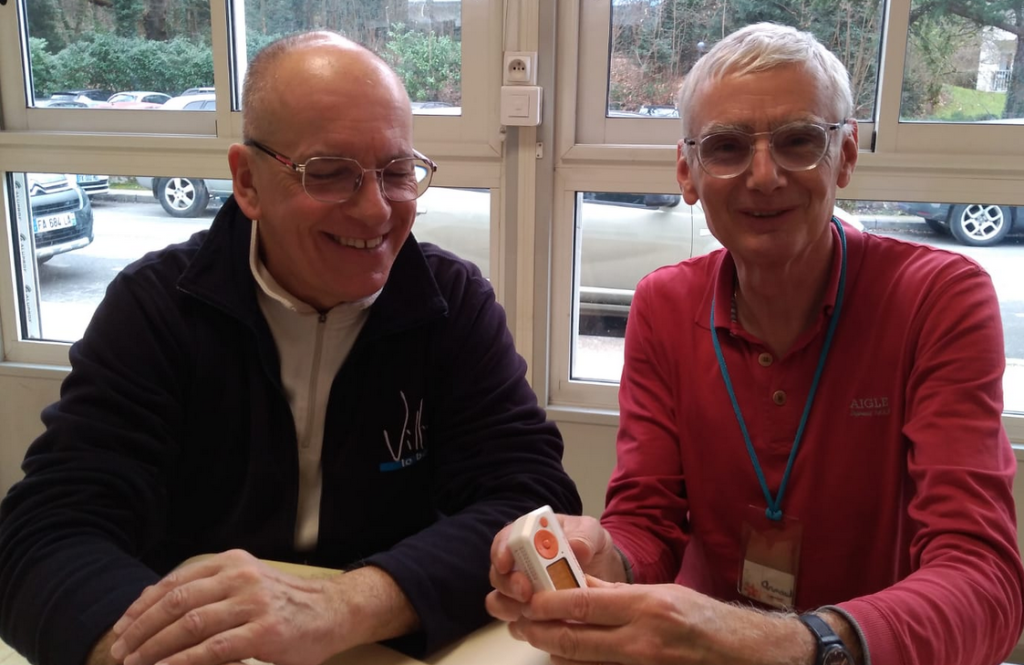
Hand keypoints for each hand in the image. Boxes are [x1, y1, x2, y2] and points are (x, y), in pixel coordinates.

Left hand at [107, 549, 348, 664]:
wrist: (334, 611)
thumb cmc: (284, 603)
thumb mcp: (246, 581)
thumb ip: (206, 587)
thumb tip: (150, 599)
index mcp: (232, 562)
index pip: (175, 582)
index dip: (142, 607)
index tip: (121, 629)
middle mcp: (241, 577)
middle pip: (177, 602)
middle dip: (142, 630)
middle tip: (121, 653)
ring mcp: (253, 603)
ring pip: (191, 625)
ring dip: (156, 648)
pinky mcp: (265, 632)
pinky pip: (214, 649)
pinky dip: (184, 662)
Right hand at [486, 514, 625, 622]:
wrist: (604, 573)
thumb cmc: (592, 547)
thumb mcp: (593, 534)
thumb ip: (584, 536)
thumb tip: (576, 548)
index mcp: (528, 537)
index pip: (504, 541)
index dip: (501, 551)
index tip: (506, 563)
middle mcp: (518, 565)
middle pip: (498, 575)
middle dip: (508, 584)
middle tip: (526, 592)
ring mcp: (521, 592)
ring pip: (499, 602)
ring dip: (512, 607)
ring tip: (534, 612)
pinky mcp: (529, 616)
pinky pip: (516, 626)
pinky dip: (524, 627)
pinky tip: (542, 627)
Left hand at [503, 578, 814, 664]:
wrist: (738, 653)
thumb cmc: (702, 617)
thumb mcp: (660, 592)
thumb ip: (616, 591)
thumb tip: (578, 582)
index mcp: (646, 607)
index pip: (586, 605)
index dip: (552, 604)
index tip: (530, 600)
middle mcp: (642, 639)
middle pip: (577, 639)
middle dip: (541, 632)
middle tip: (519, 623)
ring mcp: (641, 664)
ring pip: (583, 660)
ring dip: (553, 649)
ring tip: (532, 636)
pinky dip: (578, 663)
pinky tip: (562, 655)